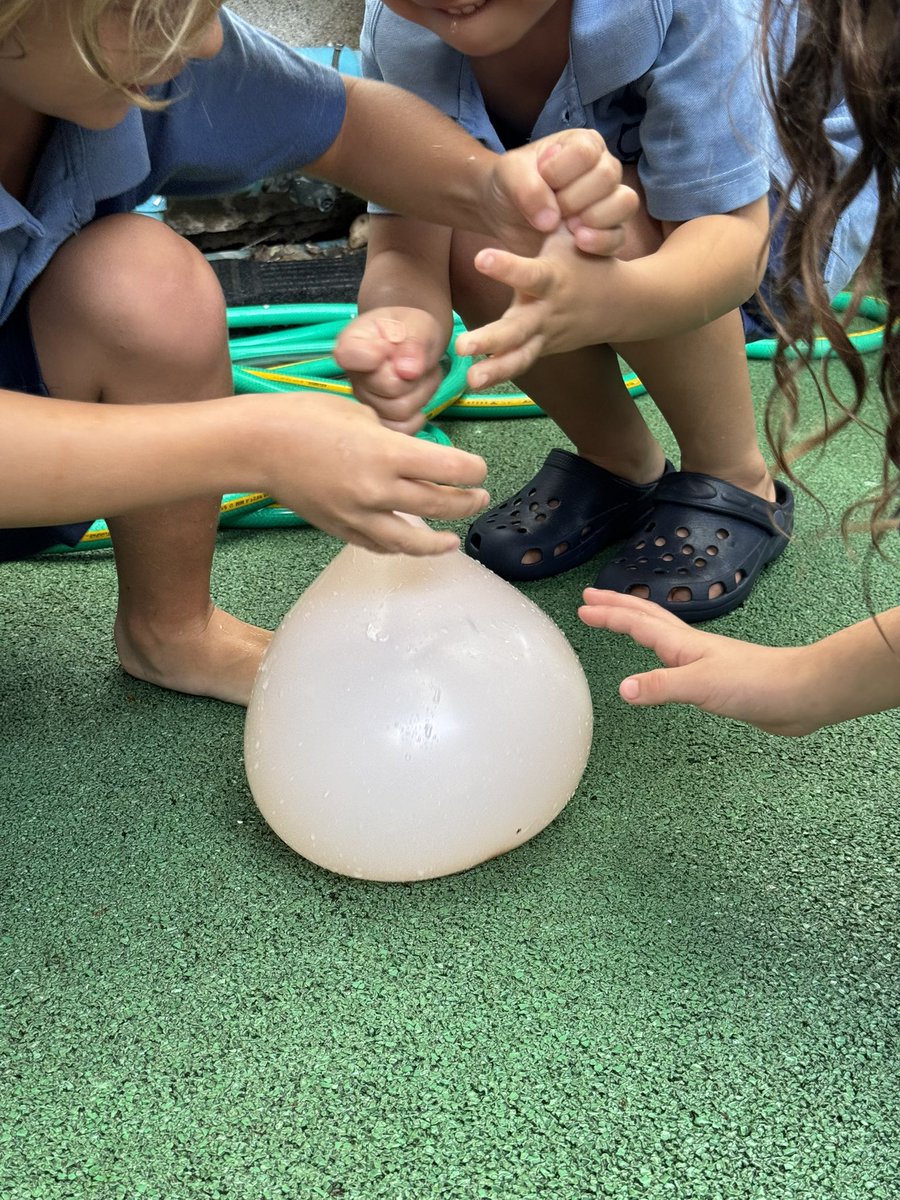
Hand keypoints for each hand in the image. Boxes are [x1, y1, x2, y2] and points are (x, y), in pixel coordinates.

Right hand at [261, 392, 488, 554]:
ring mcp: (358, 515)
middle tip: (479, 497)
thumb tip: (411, 452)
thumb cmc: (304, 416)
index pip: (450, 469)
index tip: (480, 470)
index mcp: (387, 452)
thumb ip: (392, 437)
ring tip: (453, 541)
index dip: (473, 471)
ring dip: (439, 542)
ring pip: (412, 540)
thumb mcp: (359, 412)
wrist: (257, 445)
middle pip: (440, 505)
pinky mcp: (340, 529)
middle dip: (466, 502)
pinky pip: (378, 545)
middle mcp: (378, 489)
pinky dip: (399, 547)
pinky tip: (411, 544)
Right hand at [334, 307, 446, 434]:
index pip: (350, 356)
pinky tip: (417, 395)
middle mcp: (352, 377)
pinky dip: (419, 413)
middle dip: (413, 375)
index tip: (389, 347)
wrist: (414, 344)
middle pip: (388, 388)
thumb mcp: (417, 326)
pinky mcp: (379, 422)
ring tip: (420, 375)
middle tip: (417, 361)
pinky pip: (404, 428)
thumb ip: (413, 343)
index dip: (375, 356)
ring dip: (421, 393)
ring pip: (400, 411)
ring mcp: (364, 404)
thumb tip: (408, 371)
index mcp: (351, 344)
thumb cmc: (410, 330)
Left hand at [457, 229, 622, 388]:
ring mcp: (546, 334)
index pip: (529, 273)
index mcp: (554, 278)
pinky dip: (500, 373)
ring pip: (520, 355)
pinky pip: (521, 364)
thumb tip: (526, 189)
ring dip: (495, 369)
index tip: (482, 258)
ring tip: (470, 380)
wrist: (623, 302)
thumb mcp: (568, 230)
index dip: (507, 267)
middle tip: (463, 347)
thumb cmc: (583, 254)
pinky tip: (474, 382)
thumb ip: (545, 213)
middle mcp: (548, 310)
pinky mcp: (544, 348)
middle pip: (519, 329)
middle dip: (491, 340)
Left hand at [486, 129, 638, 256]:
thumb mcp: (508, 175)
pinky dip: (600, 241)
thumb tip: (551, 220)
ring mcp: (609, 201)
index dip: (560, 171)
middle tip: (552, 208)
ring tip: (567, 226)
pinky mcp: (607, 232)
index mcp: (582, 145)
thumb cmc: (510, 185)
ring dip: (593, 217)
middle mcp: (602, 168)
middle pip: (607, 177)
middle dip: (573, 198)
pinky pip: (619, 236)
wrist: (503, 217)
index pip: (586, 152)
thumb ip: (525, 187)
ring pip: (624, 203)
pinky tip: (577, 244)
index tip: (540, 179)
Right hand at [578, 589, 822, 736]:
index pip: (637, 623)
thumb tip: (622, 689)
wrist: (800, 694)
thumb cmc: (755, 684)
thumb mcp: (701, 686)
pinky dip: (658, 654)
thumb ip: (661, 686)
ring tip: (620, 619)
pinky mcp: (716, 680)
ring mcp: (704, 661)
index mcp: (682, 644)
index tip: (582, 607)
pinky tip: (664, 663)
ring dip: (636, 622)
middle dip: (617, 606)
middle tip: (591, 597)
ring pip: (661, 635)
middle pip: (647, 618)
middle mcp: (690, 647)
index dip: (609, 615)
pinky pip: (675, 661)